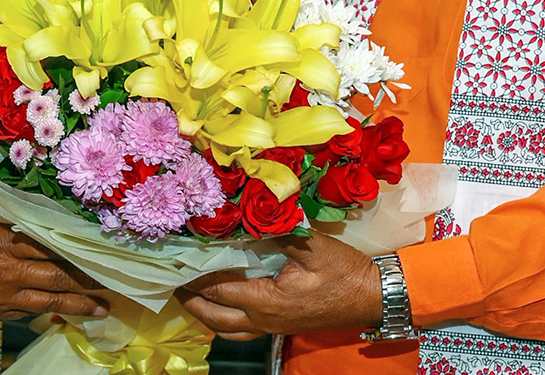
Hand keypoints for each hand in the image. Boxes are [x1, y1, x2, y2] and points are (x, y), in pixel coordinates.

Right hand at [0, 203, 107, 319]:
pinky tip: (67, 313)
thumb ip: (9, 212)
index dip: (78, 250)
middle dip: (87, 280)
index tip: (99, 249)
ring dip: (77, 304)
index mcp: (4, 240)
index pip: (51, 245)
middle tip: (112, 280)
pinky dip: (50, 311)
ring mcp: (2, 294)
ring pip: (48, 300)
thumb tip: (37, 206)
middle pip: (56, 275)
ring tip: (101, 306)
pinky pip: (29, 312)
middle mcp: (7, 270)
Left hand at [177, 233, 382, 338]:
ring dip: (204, 313)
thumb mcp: (314, 246)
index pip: (219, 288)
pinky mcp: (280, 326)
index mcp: (267, 301)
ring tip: (188, 293)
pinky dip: (223, 319)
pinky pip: (240, 329)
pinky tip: (220, 303)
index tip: (175, 258)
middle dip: (191, 299)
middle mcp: (264, 320)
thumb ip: (280, 231)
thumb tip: (250, 214)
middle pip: (214, 317)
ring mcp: (272, 327)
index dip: (195, 275)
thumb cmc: (344, 273)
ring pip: (226, 329)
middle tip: (171, 279)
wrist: (373, 298)